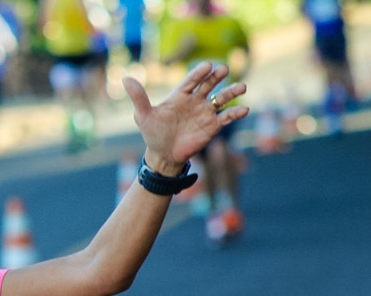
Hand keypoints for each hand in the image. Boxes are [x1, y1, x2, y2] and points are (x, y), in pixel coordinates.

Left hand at [123, 62, 248, 174]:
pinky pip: (227, 117)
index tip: (207, 65)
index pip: (191, 80)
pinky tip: (245, 109)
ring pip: (221, 98)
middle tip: (224, 69)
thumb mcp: (143, 115)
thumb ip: (138, 97)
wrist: (163, 155)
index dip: (199, 73)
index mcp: (180, 95)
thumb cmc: (152, 133)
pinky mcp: (212, 126)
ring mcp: (205, 112)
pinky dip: (236, 113)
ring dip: (232, 92)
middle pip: (209, 84)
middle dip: (217, 77)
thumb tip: (125, 78)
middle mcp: (195, 100)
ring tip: (242, 87)